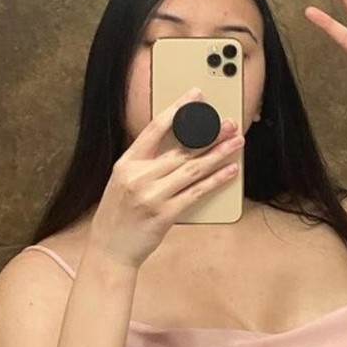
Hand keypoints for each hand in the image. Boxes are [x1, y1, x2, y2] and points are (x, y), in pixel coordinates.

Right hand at [87, 90, 244, 268]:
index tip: (195, 97)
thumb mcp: (122, 181)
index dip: (177, 110)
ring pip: (193, 169)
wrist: (110, 249)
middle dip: (210, 134)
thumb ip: (144, 163)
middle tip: (230, 123)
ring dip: (219, 154)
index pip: (154, 128)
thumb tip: (178, 144)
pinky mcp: (165, 214)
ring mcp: (152, 196)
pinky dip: (216, 180)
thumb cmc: (118, 215)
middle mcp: (139, 176)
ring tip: (236, 142)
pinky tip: (230, 171)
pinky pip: (196, 193)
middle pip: (181, 149)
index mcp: (126, 163)